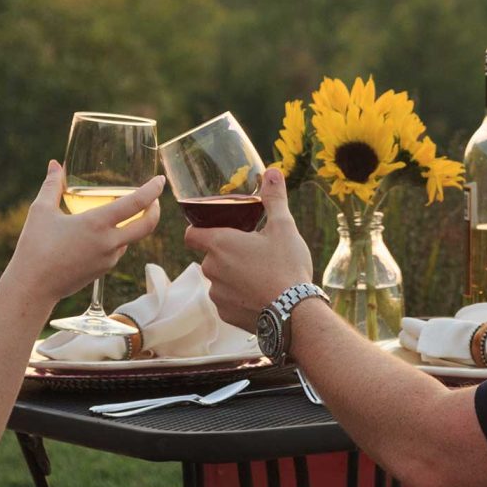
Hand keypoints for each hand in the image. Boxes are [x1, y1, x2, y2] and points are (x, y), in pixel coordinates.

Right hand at [5, 162, 163, 304]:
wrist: (32, 288)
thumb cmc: (34, 247)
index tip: (160, 180)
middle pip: (147, 225)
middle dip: (156, 209)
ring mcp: (108, 259)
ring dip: (135, 224)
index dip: (153, 190)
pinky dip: (119, 238)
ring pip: (132, 238)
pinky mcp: (102, 271)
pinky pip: (118, 250)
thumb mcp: (41, 211)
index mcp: (97, 224)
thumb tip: (55, 164)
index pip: (136, 203)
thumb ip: (52, 185)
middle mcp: (109, 242)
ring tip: (126, 210)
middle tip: (154, 197)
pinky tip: (105, 232)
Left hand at [186, 167, 312, 329]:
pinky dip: (239, 296)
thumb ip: (274, 198)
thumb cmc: (286, 267)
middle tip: (252, 250)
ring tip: (260, 274)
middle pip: (210, 255)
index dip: (198, 229)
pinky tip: (260, 294)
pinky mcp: (225, 314)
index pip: (191, 234)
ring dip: (232, 275)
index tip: (214, 228)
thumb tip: (273, 171)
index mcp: (220, 244)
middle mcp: (211, 269)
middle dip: (226, 252)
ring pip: (219, 279)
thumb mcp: (283, 227)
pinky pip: (227, 300)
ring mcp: (217, 294)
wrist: (294, 314)